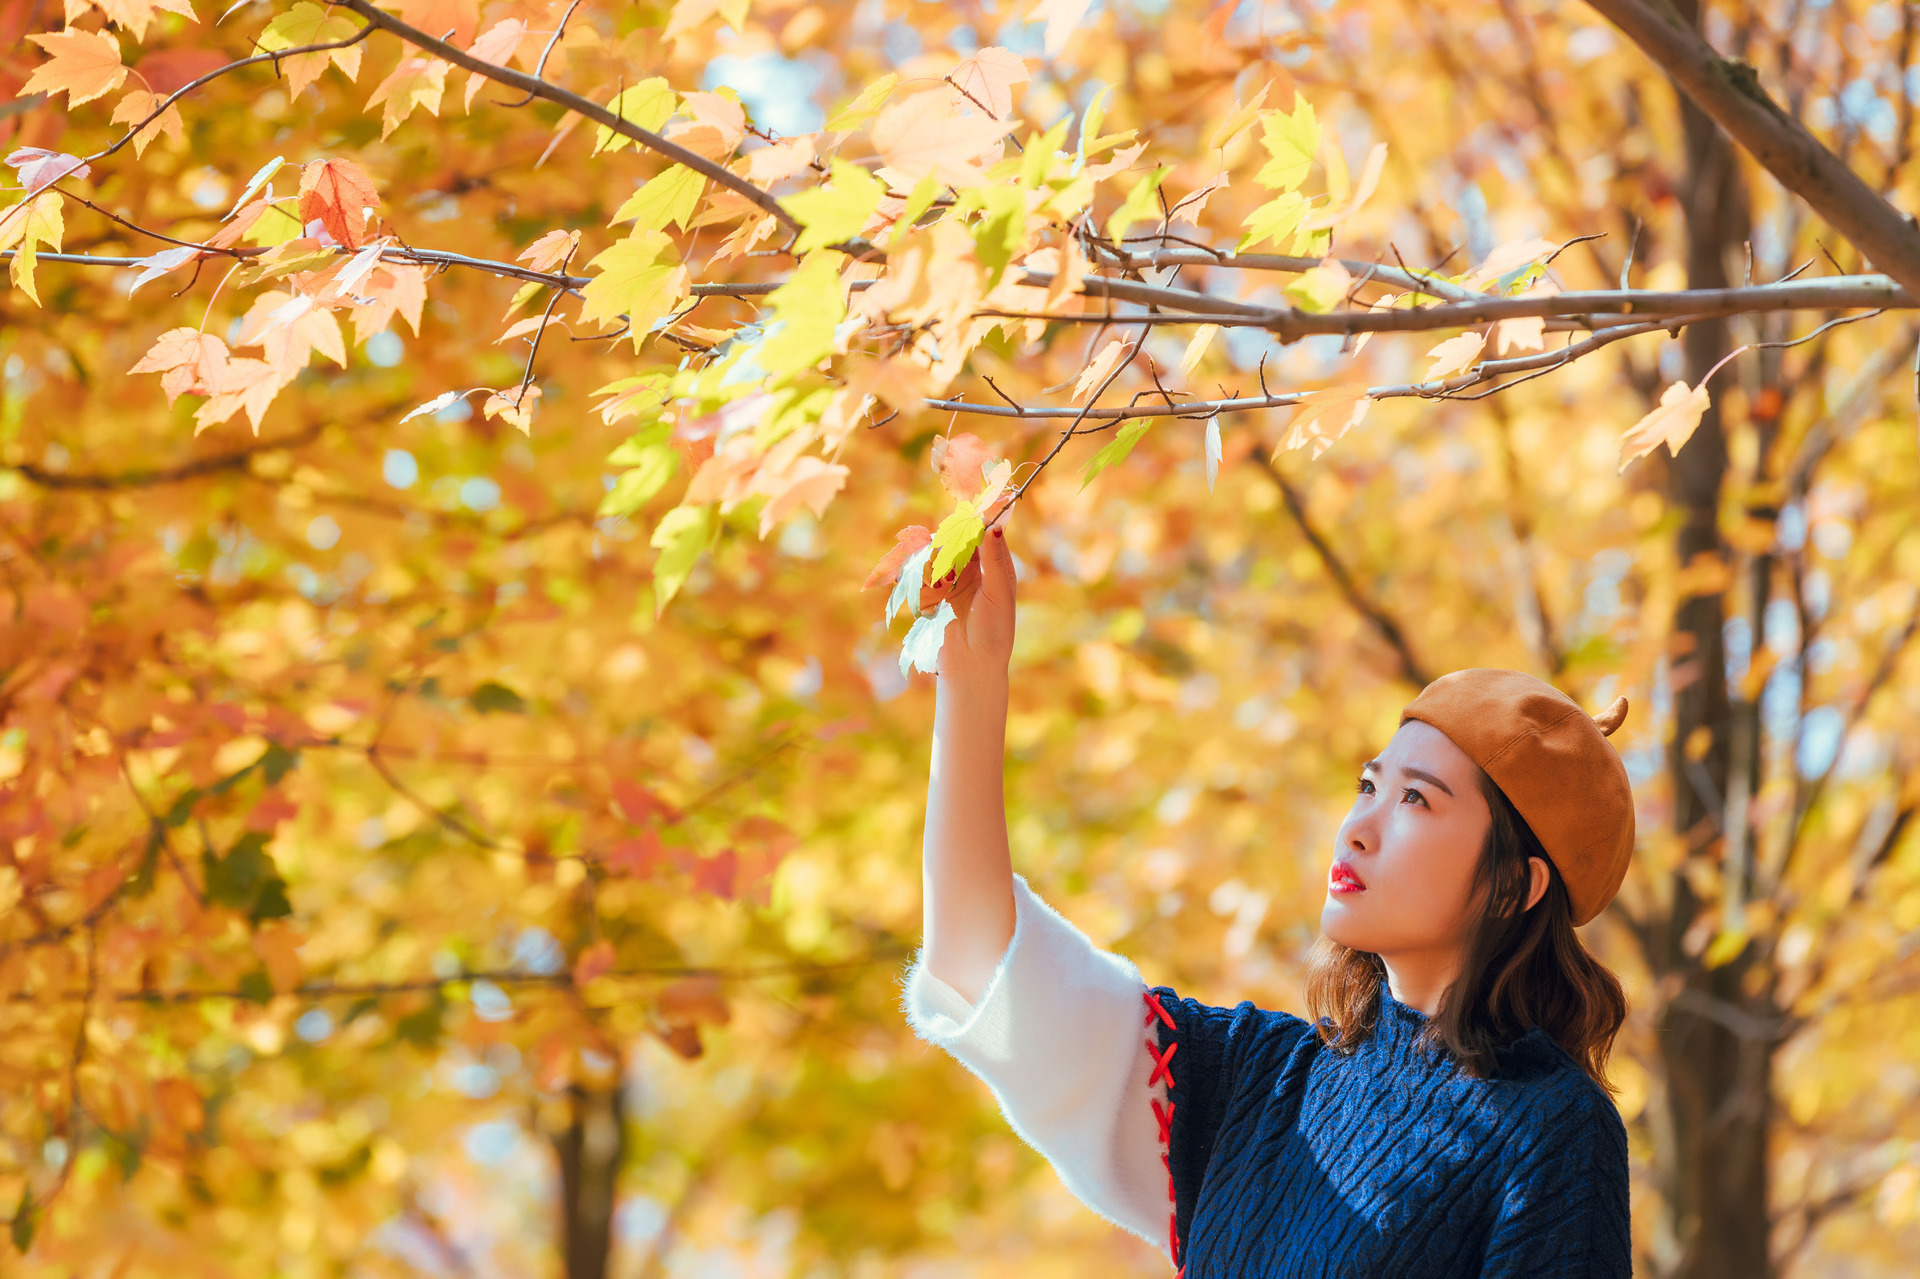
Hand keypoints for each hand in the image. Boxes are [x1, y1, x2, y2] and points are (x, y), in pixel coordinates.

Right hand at [922, 523, 1015, 682]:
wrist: (971, 665)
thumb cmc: (994, 631)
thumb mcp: (999, 593)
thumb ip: (994, 560)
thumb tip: (993, 527)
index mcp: (997, 566)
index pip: (987, 533)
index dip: (977, 521)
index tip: (965, 514)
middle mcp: (976, 569)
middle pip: (959, 539)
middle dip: (949, 539)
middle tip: (943, 544)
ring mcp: (953, 579)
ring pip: (940, 552)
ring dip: (935, 556)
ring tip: (935, 569)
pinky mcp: (934, 592)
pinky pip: (925, 570)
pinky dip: (922, 571)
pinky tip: (924, 580)